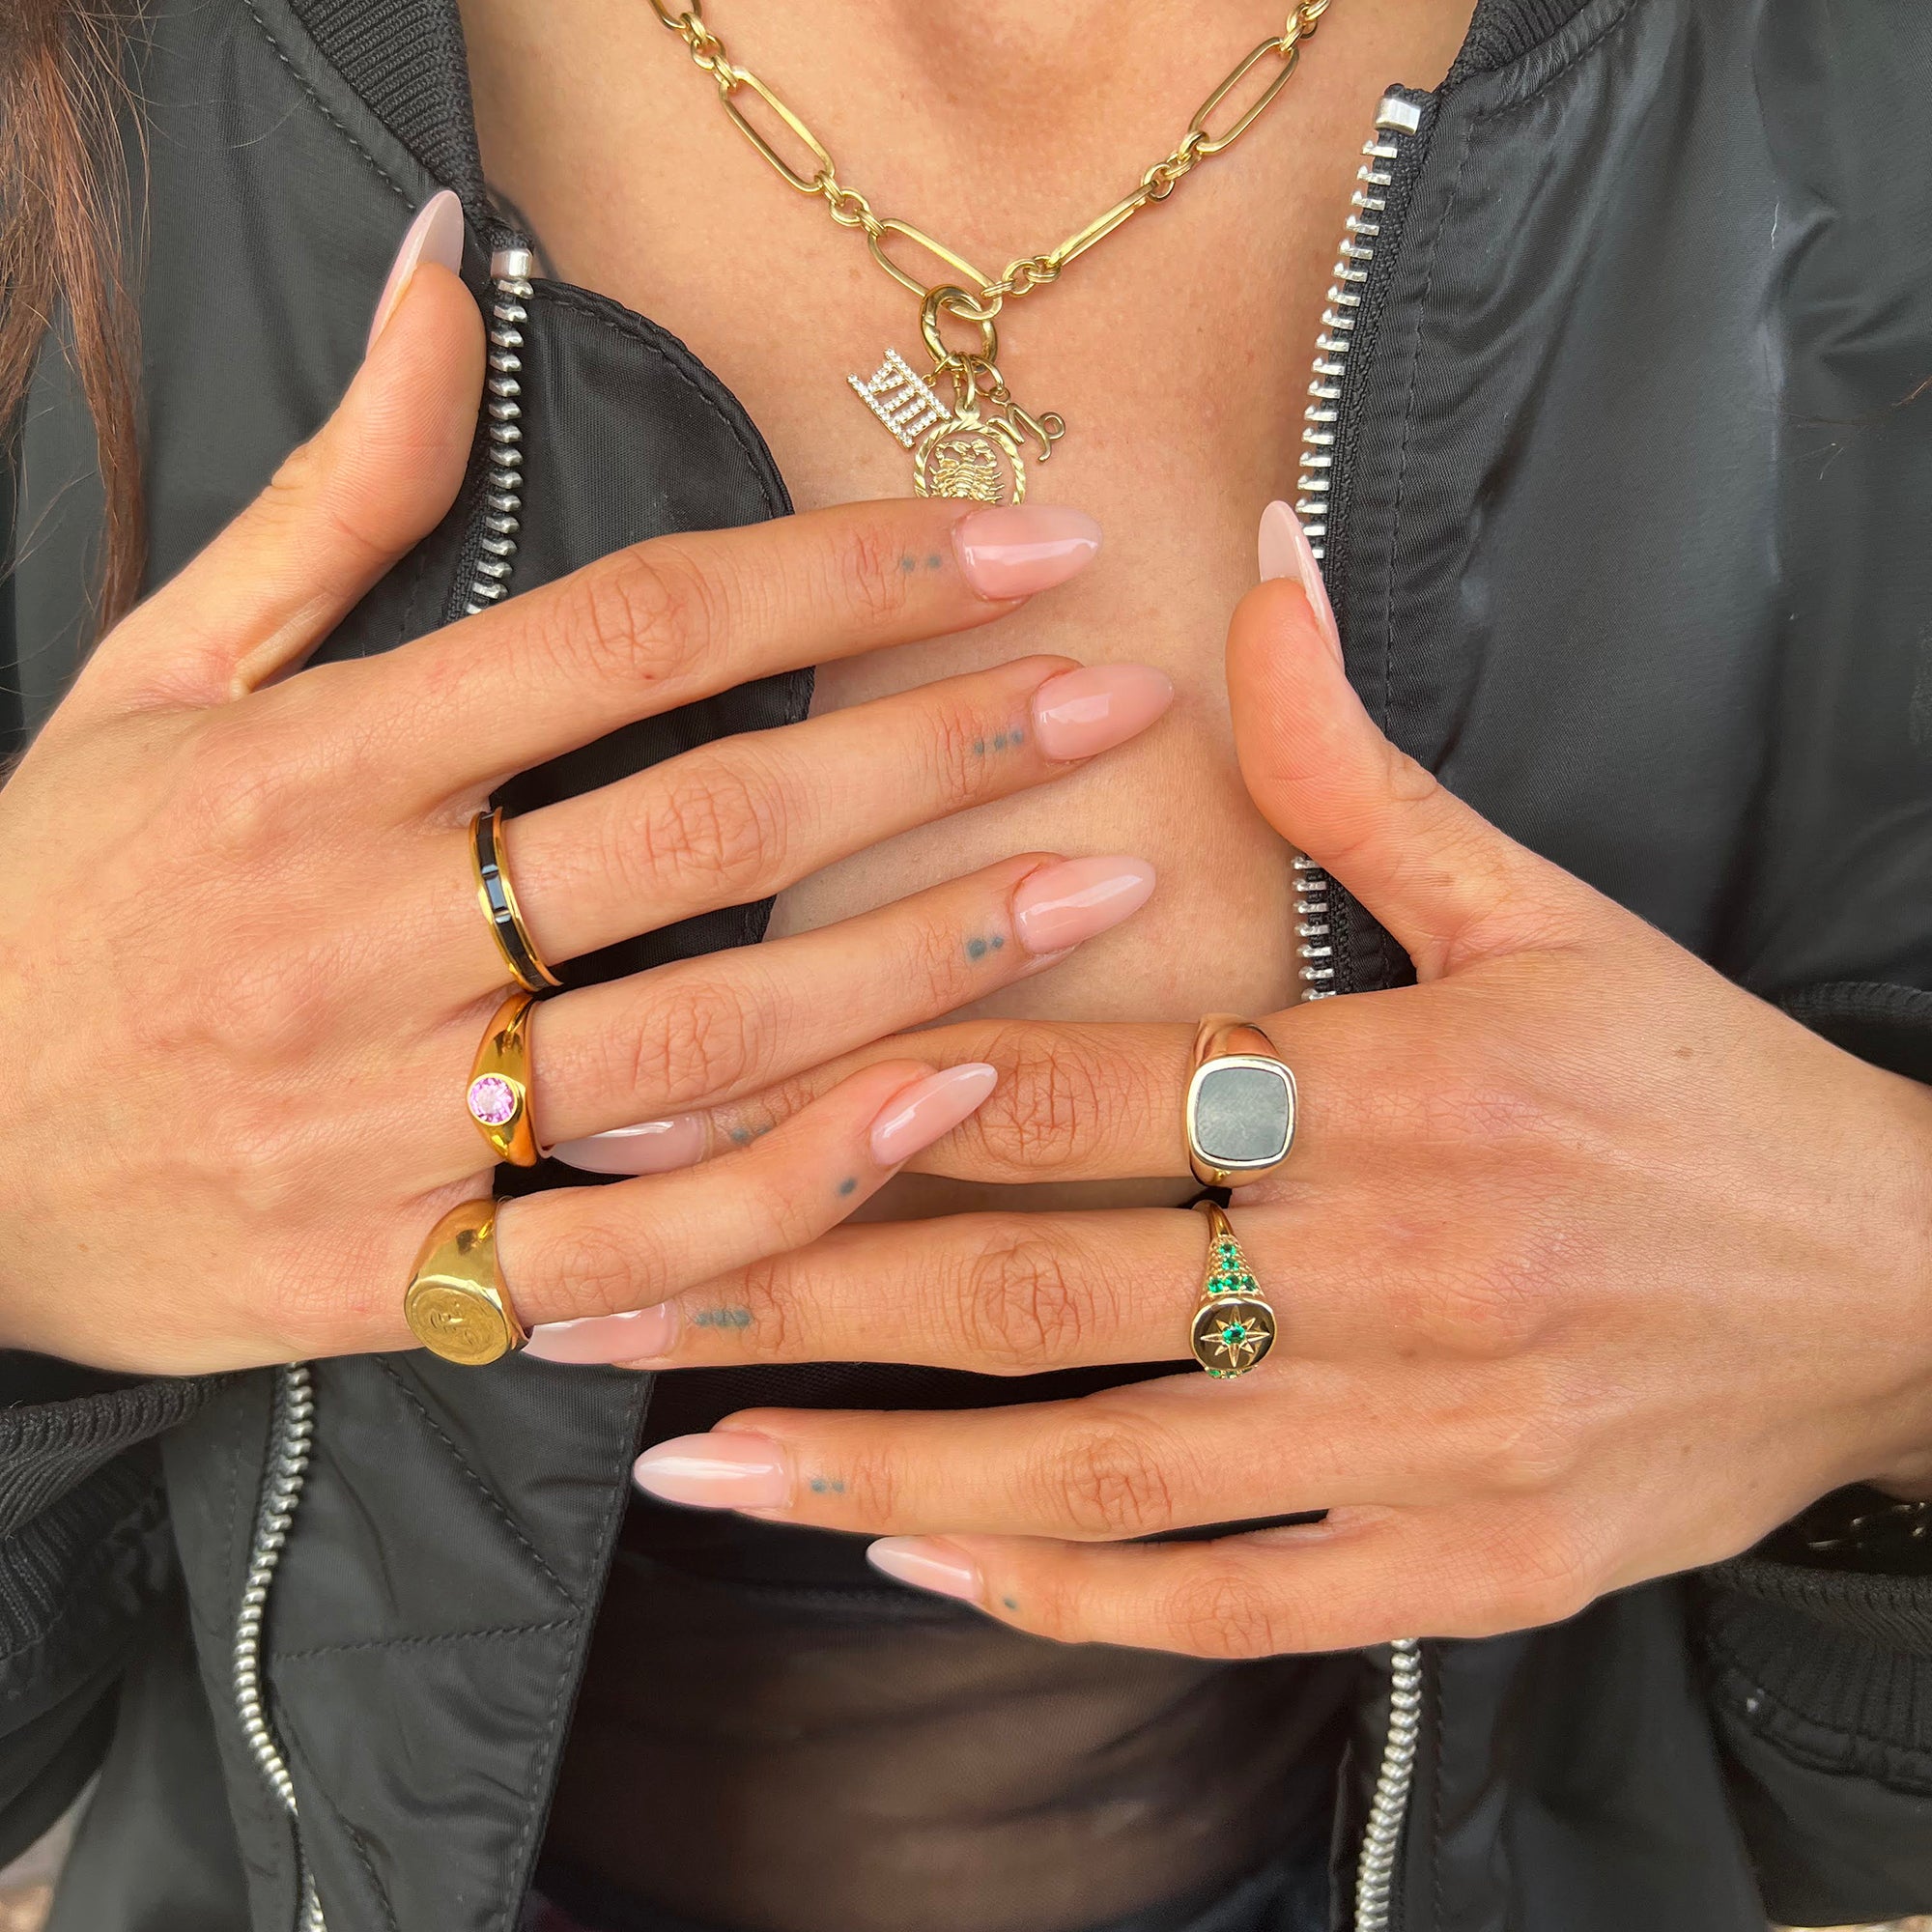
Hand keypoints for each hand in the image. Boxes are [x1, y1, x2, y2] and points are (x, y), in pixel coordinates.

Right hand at [0, 233, 1171, 1373]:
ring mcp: (387, 1125)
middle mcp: (363, 939)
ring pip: (706, 1041)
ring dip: (925, 961)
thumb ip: (332, 490)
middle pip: (708, 830)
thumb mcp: (160, 672)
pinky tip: (944, 1106)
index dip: (845, 576)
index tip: (1012, 545)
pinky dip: (799, 1189)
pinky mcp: (401, 1280)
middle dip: (935, 757)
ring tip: (1099, 888)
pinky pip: (641, 1249)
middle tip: (1114, 702)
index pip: (634, 631)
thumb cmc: (51, 897)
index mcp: (315, 766)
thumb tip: (448, 270)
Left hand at [568, 565, 1931, 1656]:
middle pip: (1040, 1288)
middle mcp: (1388, 1275)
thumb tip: (1257, 573)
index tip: (683, 1116)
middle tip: (600, 1303)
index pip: (1075, 1095)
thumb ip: (1362, 770)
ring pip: (1102, 1472)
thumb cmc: (1703, 1094)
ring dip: (885, 1475)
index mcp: (1392, 1095)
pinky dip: (1069, 1599)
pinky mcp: (1464, 1567)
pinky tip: (926, 1570)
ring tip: (701, 1470)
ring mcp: (1421, 1445)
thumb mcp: (1550, 910)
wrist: (1904, 1291)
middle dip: (802, 1297)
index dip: (860, 1103)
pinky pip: (1232, 1605)